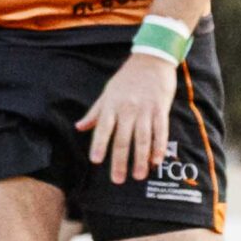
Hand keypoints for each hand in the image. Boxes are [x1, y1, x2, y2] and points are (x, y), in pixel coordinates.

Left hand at [78, 54, 177, 182]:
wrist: (151, 60)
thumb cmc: (126, 78)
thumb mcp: (106, 93)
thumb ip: (94, 113)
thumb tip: (79, 127)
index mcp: (111, 105)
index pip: (103, 129)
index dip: (99, 145)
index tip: (96, 161)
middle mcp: (127, 109)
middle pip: (123, 139)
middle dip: (120, 161)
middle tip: (118, 180)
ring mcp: (145, 110)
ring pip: (142, 139)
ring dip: (140, 159)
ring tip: (138, 176)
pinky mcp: (161, 109)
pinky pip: (160, 131)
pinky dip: (158, 147)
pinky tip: (156, 161)